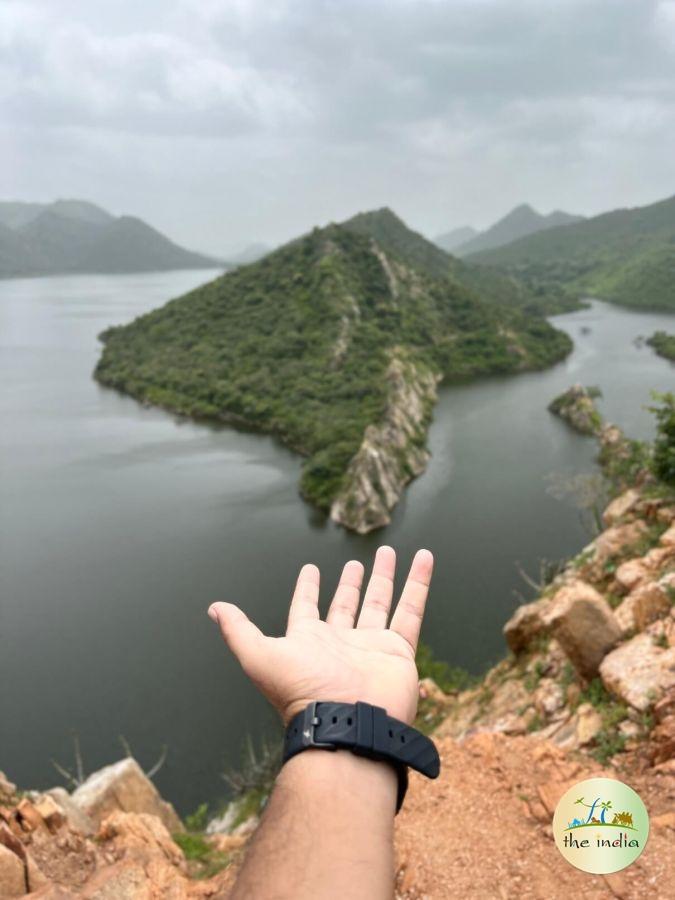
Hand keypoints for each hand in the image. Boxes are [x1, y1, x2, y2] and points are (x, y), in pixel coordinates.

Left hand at [208, 546, 433, 724]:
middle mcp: (340, 643)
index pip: (307, 609)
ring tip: (388, 552)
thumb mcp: (260, 656)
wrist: (347, 725)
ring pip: (381, 603)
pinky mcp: (399, 651)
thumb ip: (239, 630)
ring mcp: (371, 647)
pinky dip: (419, 584)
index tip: (310, 569)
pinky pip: (411, 611)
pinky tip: (423, 560)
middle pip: (347, 605)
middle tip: (355, 562)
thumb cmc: (301, 692)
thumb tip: (213, 608)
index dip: (306, 590)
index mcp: (308, 643)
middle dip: (350, 584)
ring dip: (385, 578)